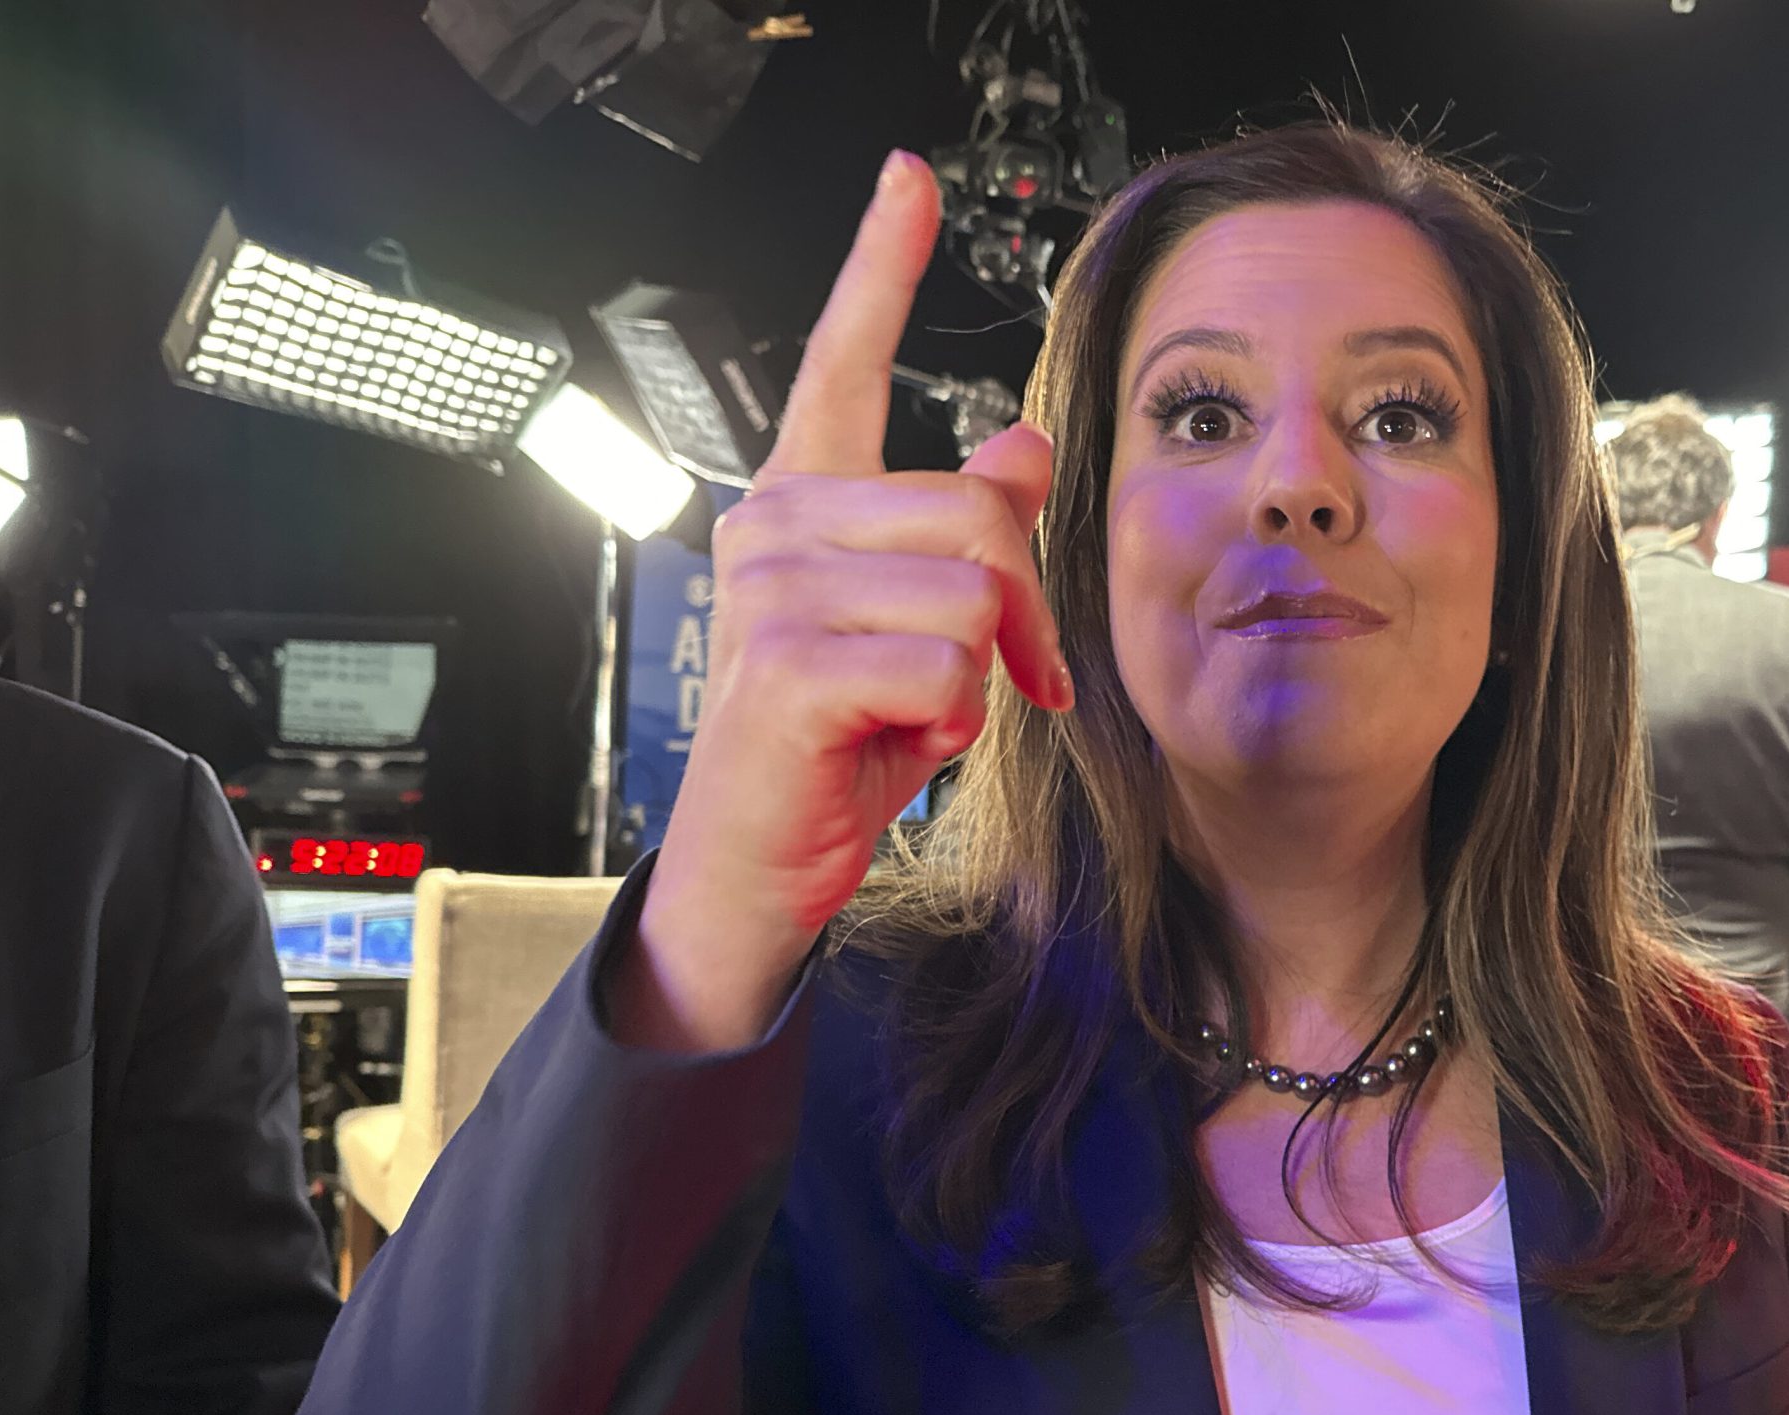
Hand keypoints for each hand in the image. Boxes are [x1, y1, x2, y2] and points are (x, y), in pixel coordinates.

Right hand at [612, 151, 1071, 1051]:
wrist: (762, 861)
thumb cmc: (844, 745)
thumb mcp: (927, 628)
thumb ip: (970, 533)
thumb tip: (1026, 444)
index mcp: (807, 499)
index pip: (844, 359)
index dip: (882, 265)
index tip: (910, 179)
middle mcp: (777, 525)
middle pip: (976, 511)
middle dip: (1022, 609)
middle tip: (1012, 677)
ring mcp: (772, 591)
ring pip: (971, 592)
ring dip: (985, 673)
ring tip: (931, 713)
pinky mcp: (785, 666)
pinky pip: (942, 665)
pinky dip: (951, 720)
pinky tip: (897, 743)